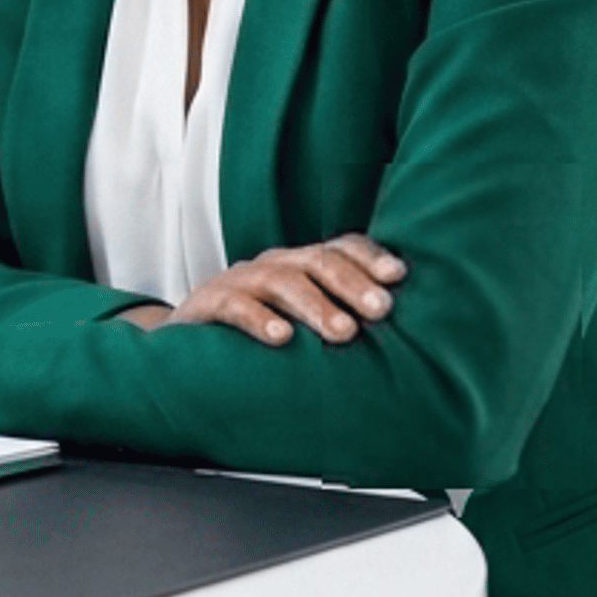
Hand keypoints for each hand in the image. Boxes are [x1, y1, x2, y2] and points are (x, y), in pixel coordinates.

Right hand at [119, 234, 406, 347]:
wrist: (188, 348)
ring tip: (343, 332)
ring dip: (316, 305)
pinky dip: (258, 318)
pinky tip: (281, 337)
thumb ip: (341, 321)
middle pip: (318, 261)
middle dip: (352, 283)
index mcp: (301, 266)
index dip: (369, 257)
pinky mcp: (209, 303)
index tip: (399, 276)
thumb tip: (408, 341)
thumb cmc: (260, 337)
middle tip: (381, 309)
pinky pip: (235, 304)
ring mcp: (241, 281)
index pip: (340, 249)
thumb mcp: (302, 323)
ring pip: (283, 281)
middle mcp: (275, 265)